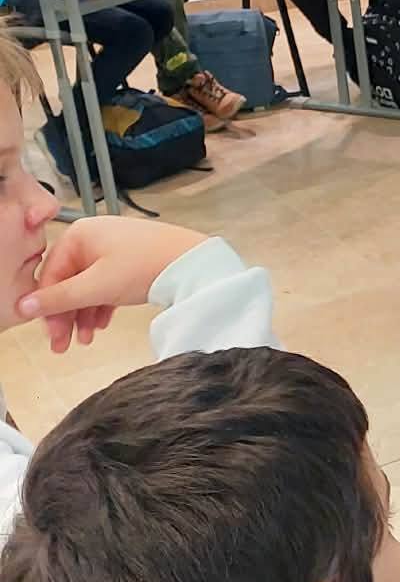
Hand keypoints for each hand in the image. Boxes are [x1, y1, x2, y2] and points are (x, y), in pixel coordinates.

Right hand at [17, 220, 207, 354]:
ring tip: (86, 340)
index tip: (51, 334)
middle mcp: (94, 238)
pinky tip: (101, 325)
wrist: (193, 264)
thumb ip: (59, 299)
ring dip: (84, 315)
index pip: (51, 275)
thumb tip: (23, 307)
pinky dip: (102, 306)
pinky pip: (107, 286)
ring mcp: (113, 249)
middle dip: (66, 315)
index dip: (48, 307)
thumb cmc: (146, 265)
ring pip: (88, 287)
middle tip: (63, 345)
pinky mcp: (130, 262)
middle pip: (69, 282)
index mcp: (79, 236)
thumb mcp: (96, 287)